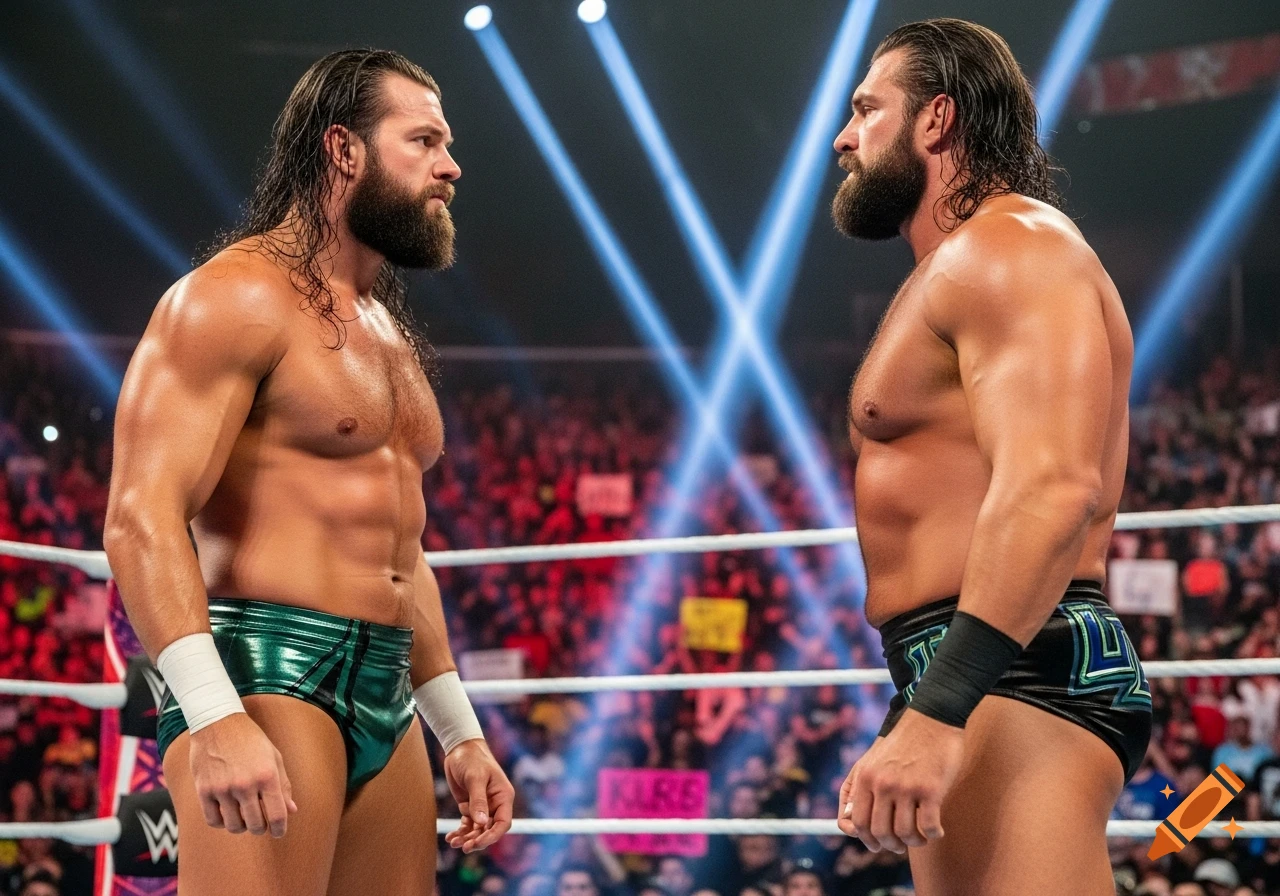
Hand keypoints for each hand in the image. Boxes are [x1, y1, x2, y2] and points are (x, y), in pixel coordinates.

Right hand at [188, 713, 296, 836]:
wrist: (218, 722)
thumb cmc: (251, 740)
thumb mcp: (274, 757)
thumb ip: (283, 785)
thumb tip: (292, 811)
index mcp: (267, 776)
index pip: (277, 816)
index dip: (280, 829)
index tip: (279, 832)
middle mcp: (245, 784)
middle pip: (256, 825)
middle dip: (261, 828)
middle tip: (260, 822)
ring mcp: (223, 788)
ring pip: (234, 826)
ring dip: (241, 826)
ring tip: (243, 816)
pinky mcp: (204, 790)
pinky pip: (213, 820)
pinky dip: (222, 822)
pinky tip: (226, 812)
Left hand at [443, 739, 514, 852]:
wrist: (459, 748)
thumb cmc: (472, 758)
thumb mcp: (476, 777)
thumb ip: (478, 800)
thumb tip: (482, 823)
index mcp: (503, 796)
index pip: (503, 822)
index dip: (492, 835)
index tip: (478, 843)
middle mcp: (495, 803)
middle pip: (490, 829)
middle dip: (478, 840)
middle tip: (464, 847)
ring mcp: (483, 806)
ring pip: (477, 829)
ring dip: (467, 838)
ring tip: (453, 843)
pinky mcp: (470, 806)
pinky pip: (467, 824)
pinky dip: (460, 831)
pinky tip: (450, 838)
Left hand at [837, 709, 963, 853]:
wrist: (932, 718)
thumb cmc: (902, 743)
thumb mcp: (870, 760)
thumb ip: (856, 789)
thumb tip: (848, 823)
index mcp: (865, 777)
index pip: (857, 821)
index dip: (866, 839)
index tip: (876, 845)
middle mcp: (882, 783)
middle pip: (880, 832)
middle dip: (891, 845)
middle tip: (901, 845)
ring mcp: (907, 787)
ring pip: (905, 833)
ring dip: (914, 842)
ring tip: (920, 837)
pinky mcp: (931, 789)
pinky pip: (930, 827)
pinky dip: (933, 835)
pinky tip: (936, 830)